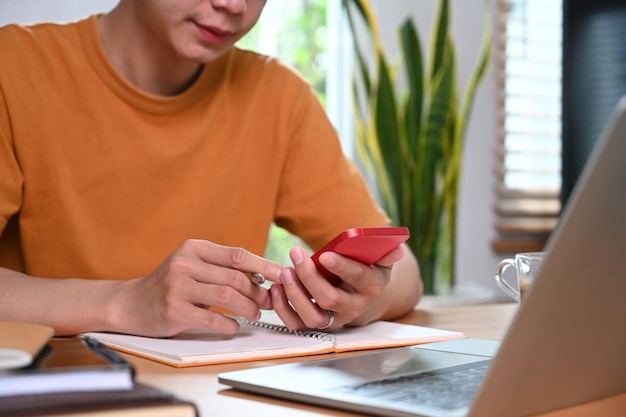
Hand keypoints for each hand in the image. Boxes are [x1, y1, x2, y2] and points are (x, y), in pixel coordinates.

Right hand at [110, 239, 282, 336]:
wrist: (130, 303)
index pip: (237, 255)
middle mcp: (185, 264)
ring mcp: (177, 287)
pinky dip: (229, 324)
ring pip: (227, 296)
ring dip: (248, 308)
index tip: (283, 274)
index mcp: (194, 248)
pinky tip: (234, 325)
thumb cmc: (171, 284)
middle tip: (269, 302)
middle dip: (258, 292)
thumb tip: (263, 276)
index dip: (264, 266)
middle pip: (235, 277)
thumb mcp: (193, 266)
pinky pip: (212, 318)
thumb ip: (223, 268)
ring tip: (255, 314)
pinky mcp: (173, 311)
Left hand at [269, 245, 404, 330]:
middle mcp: (353, 308)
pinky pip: (296, 324)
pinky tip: (277, 287)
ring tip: (284, 272)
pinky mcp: (316, 325)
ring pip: (312, 317)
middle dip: (310, 277)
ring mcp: (334, 319)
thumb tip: (395, 249)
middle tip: (296, 255)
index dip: (342, 267)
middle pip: (330, 299)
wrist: (363, 296)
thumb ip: (385, 252)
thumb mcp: (379, 259)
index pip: (358, 279)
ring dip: (295, 295)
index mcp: (371, 287)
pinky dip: (282, 308)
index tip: (325, 255)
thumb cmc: (367, 270)